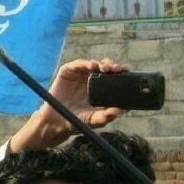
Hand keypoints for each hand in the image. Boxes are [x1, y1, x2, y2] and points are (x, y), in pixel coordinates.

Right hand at [9, 58, 125, 152]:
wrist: (57, 121)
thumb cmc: (77, 120)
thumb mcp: (95, 120)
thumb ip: (106, 117)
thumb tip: (119, 111)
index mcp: (101, 89)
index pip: (114, 77)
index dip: (121, 73)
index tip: (126, 71)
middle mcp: (91, 80)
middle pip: (105, 67)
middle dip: (113, 66)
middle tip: (116, 69)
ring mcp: (79, 75)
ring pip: (93, 63)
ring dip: (101, 63)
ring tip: (104, 68)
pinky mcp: (68, 72)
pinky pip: (78, 64)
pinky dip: (85, 63)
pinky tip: (91, 65)